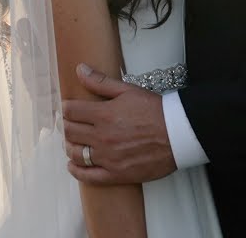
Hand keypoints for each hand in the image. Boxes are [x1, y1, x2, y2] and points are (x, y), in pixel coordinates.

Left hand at [62, 63, 177, 184]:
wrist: (179, 134)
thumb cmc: (156, 111)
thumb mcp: (128, 90)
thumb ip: (100, 82)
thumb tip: (80, 70)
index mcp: (103, 115)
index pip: (70, 111)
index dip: (66, 108)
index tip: (68, 108)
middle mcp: (102, 137)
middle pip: (70, 132)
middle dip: (67, 125)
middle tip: (70, 123)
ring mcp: (108, 158)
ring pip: (75, 154)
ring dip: (70, 146)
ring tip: (73, 141)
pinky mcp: (116, 174)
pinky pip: (88, 177)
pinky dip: (76, 171)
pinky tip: (73, 165)